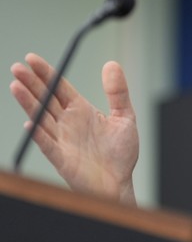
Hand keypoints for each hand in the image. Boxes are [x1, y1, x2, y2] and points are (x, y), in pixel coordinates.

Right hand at [10, 53, 138, 203]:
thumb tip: (112, 64)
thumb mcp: (125, 116)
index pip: (59, 87)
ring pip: (41, 117)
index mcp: (81, 110)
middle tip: (17, 67)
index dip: (46, 73)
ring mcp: (62, 139)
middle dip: (31, 83)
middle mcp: (68, 122)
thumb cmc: (121, 152)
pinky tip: (30, 122)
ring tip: (16, 85)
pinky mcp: (61, 158)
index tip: (31, 59)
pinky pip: (47, 144)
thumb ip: (118, 91)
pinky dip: (38, 134)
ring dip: (28, 103)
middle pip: (45, 98)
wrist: (119, 183)